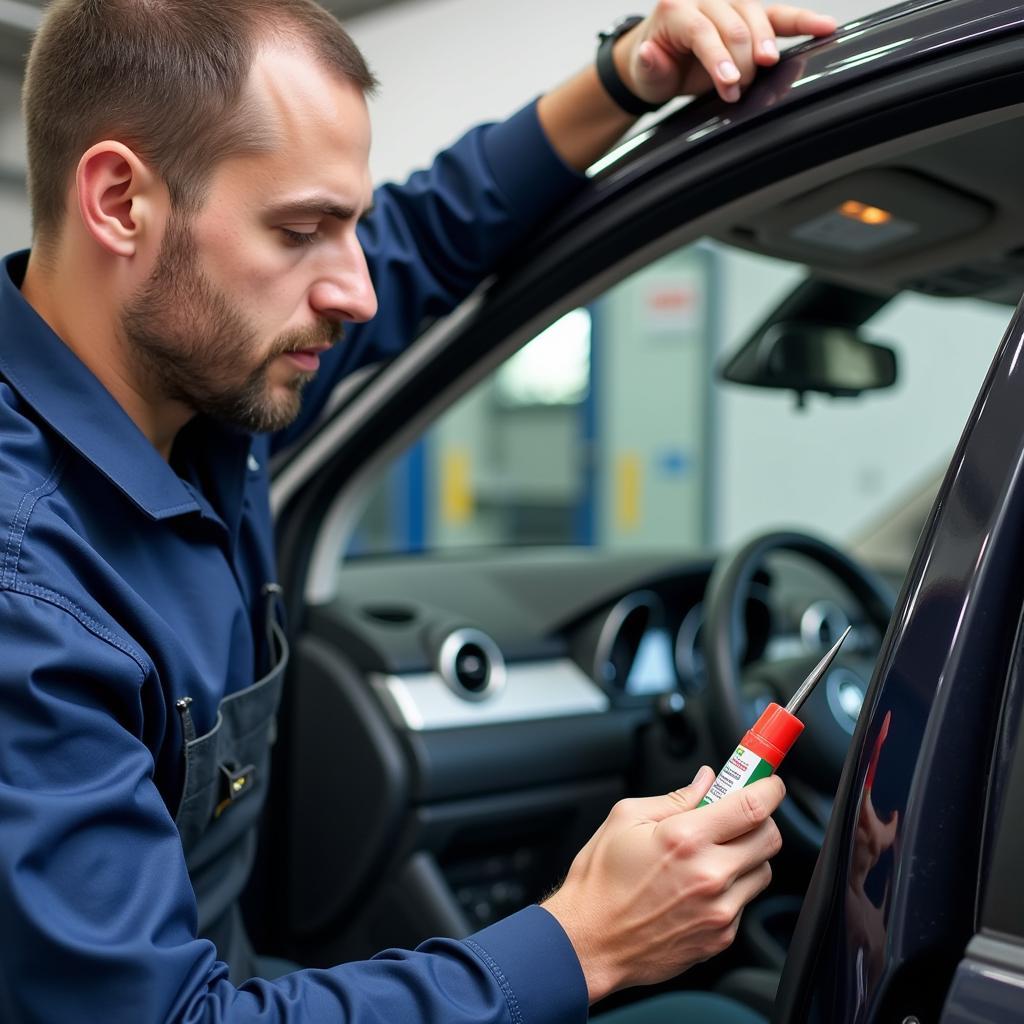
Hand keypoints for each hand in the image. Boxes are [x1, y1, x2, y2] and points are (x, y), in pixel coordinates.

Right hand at [542, 767, 784, 1002]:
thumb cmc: (600, 881)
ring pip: (762, 871)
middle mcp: (709, 875)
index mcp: (685, 839)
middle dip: (758, 820)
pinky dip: (731, 889)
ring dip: (746, 856)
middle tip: (736, 817)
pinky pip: (744, 903)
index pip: (752, 806)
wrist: (589, 941)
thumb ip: (675, 797)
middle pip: (769, 838)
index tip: (767, 783)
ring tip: (711, 855)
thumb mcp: (626, 819)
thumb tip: (706, 781)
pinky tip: (697, 887)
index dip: (768, 789)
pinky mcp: (720, 938)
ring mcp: (718, 911)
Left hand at [618, 1, 837, 104]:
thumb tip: (647, 52)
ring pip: (757, 14)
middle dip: (741, 60)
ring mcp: (729, 3)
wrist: (659, 59)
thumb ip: (648, 65)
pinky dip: (802, 21)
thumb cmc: (654, 65)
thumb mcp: (644, 73)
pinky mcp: (749, 15)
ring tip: (768, 65)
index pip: (703, 30)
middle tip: (738, 90)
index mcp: (675, 8)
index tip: (728, 85)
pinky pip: (778, 15)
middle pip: (734, 23)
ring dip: (765, 44)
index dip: (718, 59)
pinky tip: (824, 27)